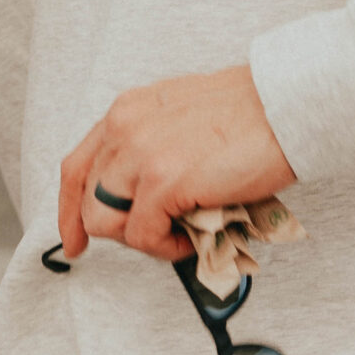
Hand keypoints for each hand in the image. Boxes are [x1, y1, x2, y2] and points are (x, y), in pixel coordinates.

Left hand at [58, 65, 294, 263]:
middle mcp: (124, 128)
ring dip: (143, 238)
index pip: (77, 166)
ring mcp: (140, 154)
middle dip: (119, 229)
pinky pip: (143, 236)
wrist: (284, 106)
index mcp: (126, 111)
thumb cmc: (250, 114)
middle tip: (157, 236)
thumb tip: (146, 195)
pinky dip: (166, 248)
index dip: (70, 209)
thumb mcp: (180, 117)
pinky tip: (193, 238)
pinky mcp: (162, 182)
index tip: (75, 238)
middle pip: (88, 200)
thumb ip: (153, 147)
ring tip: (180, 234)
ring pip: (106, 222)